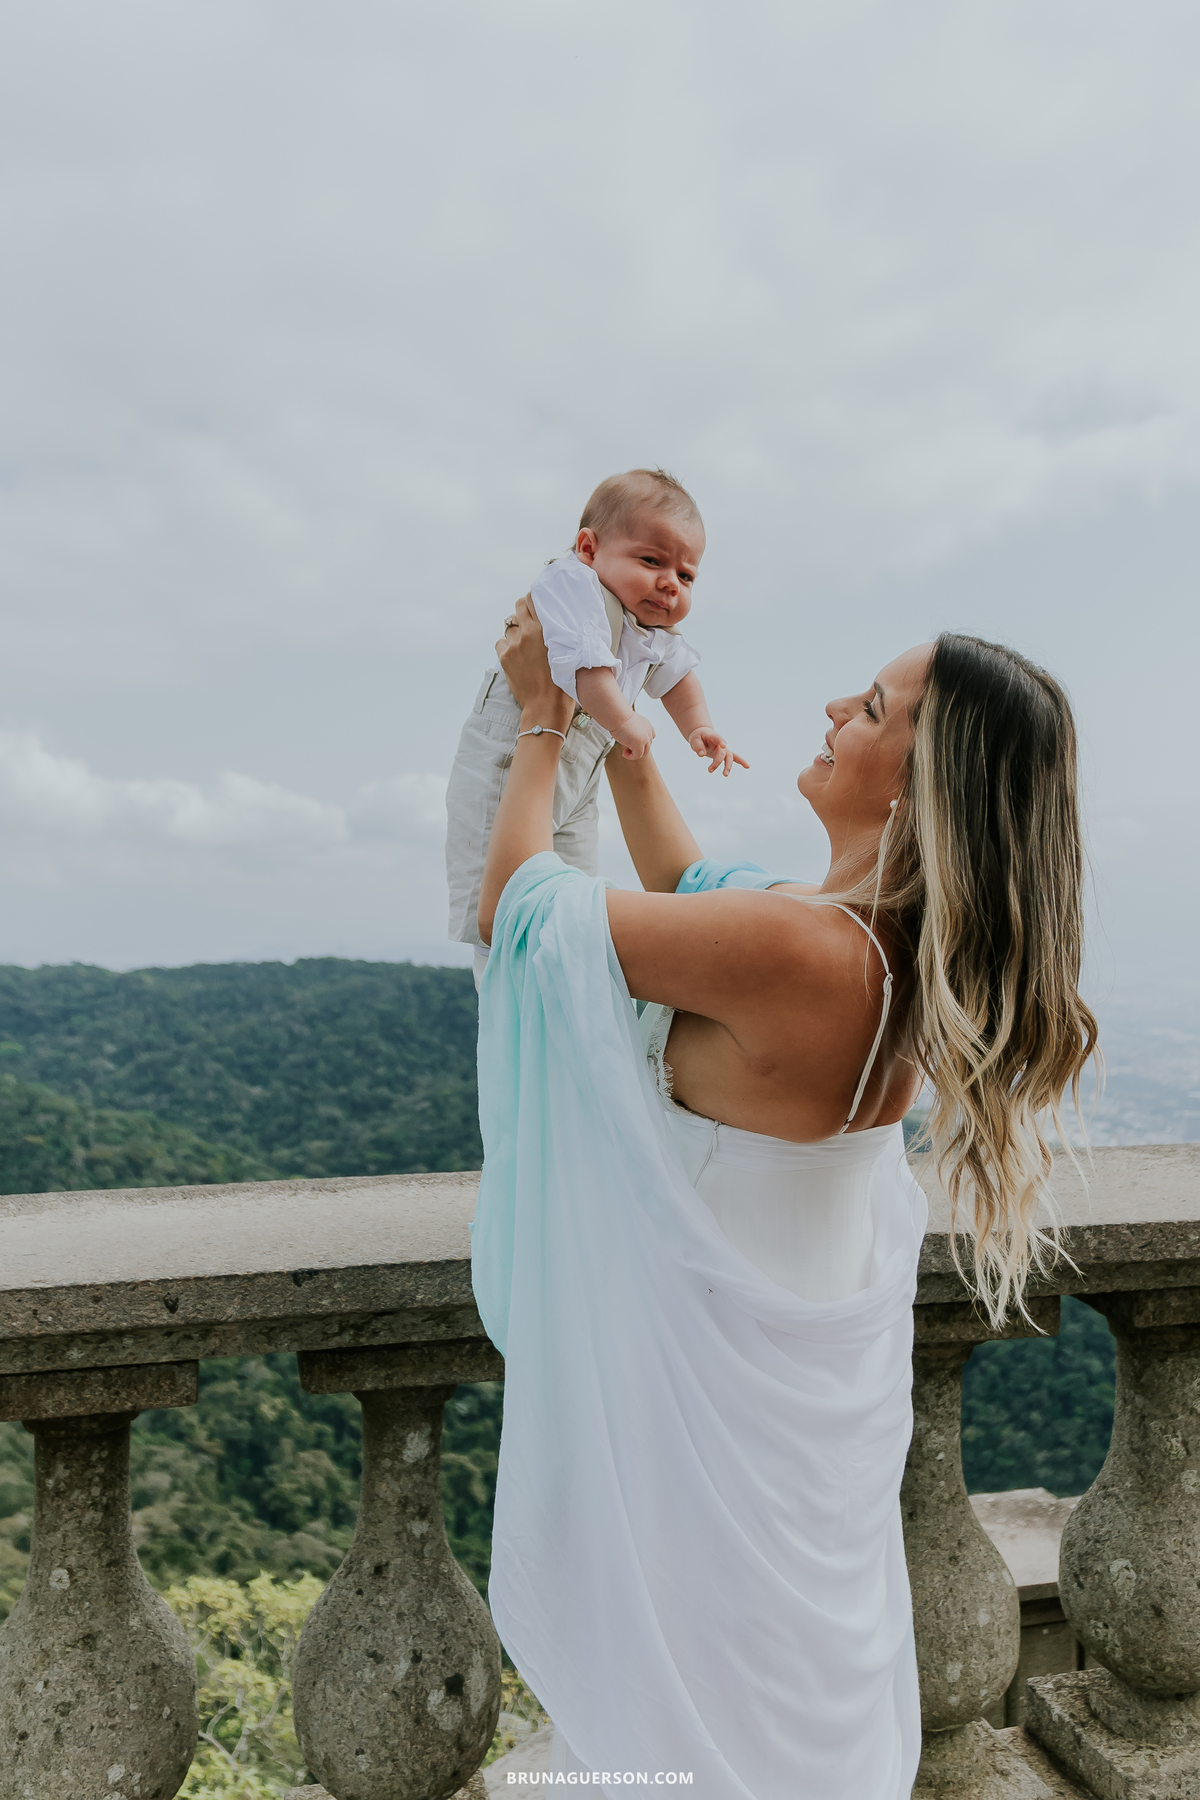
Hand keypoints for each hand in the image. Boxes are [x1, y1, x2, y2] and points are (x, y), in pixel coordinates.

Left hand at [496, 595, 573, 730]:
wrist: (545, 705)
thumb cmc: (562, 682)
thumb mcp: (567, 652)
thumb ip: (558, 634)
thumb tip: (555, 623)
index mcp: (545, 629)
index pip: (531, 599)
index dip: (533, 599)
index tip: (537, 602)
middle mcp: (527, 633)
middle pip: (518, 607)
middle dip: (523, 611)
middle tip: (530, 620)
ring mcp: (514, 645)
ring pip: (510, 627)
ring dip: (516, 631)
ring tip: (525, 643)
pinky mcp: (504, 657)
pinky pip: (501, 642)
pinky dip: (507, 645)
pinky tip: (517, 654)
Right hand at [615, 714, 655, 760]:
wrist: (618, 716)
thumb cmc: (620, 717)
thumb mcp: (630, 722)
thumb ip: (634, 730)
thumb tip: (629, 737)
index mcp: (647, 725)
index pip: (651, 736)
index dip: (643, 742)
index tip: (634, 742)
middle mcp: (648, 732)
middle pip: (648, 746)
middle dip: (638, 748)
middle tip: (627, 748)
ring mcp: (645, 738)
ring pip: (644, 752)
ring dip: (635, 754)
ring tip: (626, 751)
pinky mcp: (639, 744)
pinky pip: (638, 755)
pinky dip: (631, 756)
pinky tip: (624, 753)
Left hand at [689, 727, 749, 777]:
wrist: (703, 735)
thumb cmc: (698, 737)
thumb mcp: (694, 740)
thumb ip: (698, 747)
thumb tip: (701, 755)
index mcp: (713, 736)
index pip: (717, 738)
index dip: (720, 741)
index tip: (723, 745)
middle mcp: (720, 743)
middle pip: (722, 752)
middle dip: (717, 761)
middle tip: (709, 770)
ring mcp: (724, 748)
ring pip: (729, 757)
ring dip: (728, 766)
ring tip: (725, 775)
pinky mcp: (725, 753)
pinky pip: (734, 758)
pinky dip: (741, 762)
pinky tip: (748, 766)